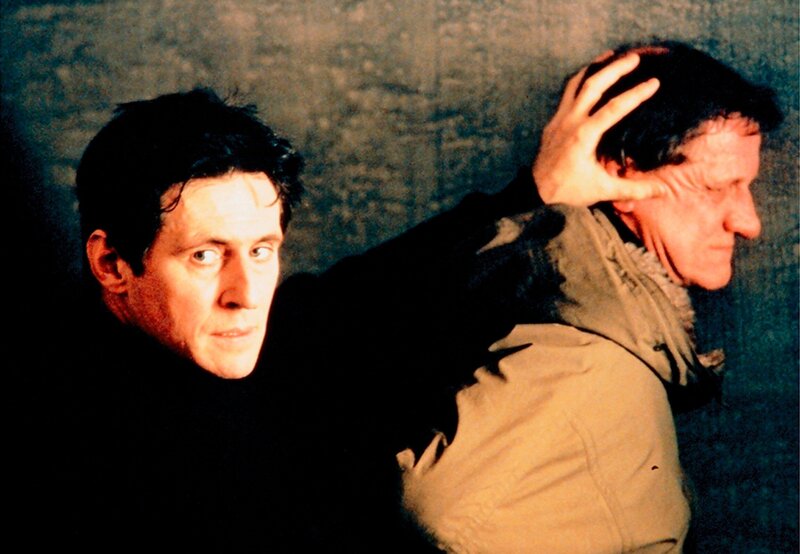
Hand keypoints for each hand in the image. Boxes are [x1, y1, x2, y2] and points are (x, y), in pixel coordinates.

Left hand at [533, 53, 664, 204]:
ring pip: (577, 83)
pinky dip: (580, 79)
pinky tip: (591, 73)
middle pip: (593, 85)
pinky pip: (567, 92)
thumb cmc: (569, 190)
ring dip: (595, 67)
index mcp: (584, 135)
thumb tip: (664, 190)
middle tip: (635, 59)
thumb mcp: (602, 190)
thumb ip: (633, 189)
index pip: (614, 108)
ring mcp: (560, 118)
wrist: (535, 191)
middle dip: (615, 69)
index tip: (654, 82)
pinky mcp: (554, 120)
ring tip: (612, 54)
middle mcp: (571, 121)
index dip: (636, 94)